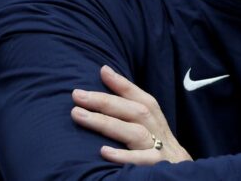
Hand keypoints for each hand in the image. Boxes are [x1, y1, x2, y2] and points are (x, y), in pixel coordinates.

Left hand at [71, 65, 192, 164]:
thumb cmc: (162, 158)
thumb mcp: (155, 137)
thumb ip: (135, 120)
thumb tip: (107, 100)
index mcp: (159, 124)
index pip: (143, 100)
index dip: (124, 85)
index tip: (103, 71)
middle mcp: (161, 135)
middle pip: (136, 112)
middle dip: (105, 101)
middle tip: (77, 94)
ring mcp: (161, 153)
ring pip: (136, 133)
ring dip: (106, 123)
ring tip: (78, 115)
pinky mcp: (159, 169)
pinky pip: (142, 162)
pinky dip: (124, 156)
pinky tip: (103, 152)